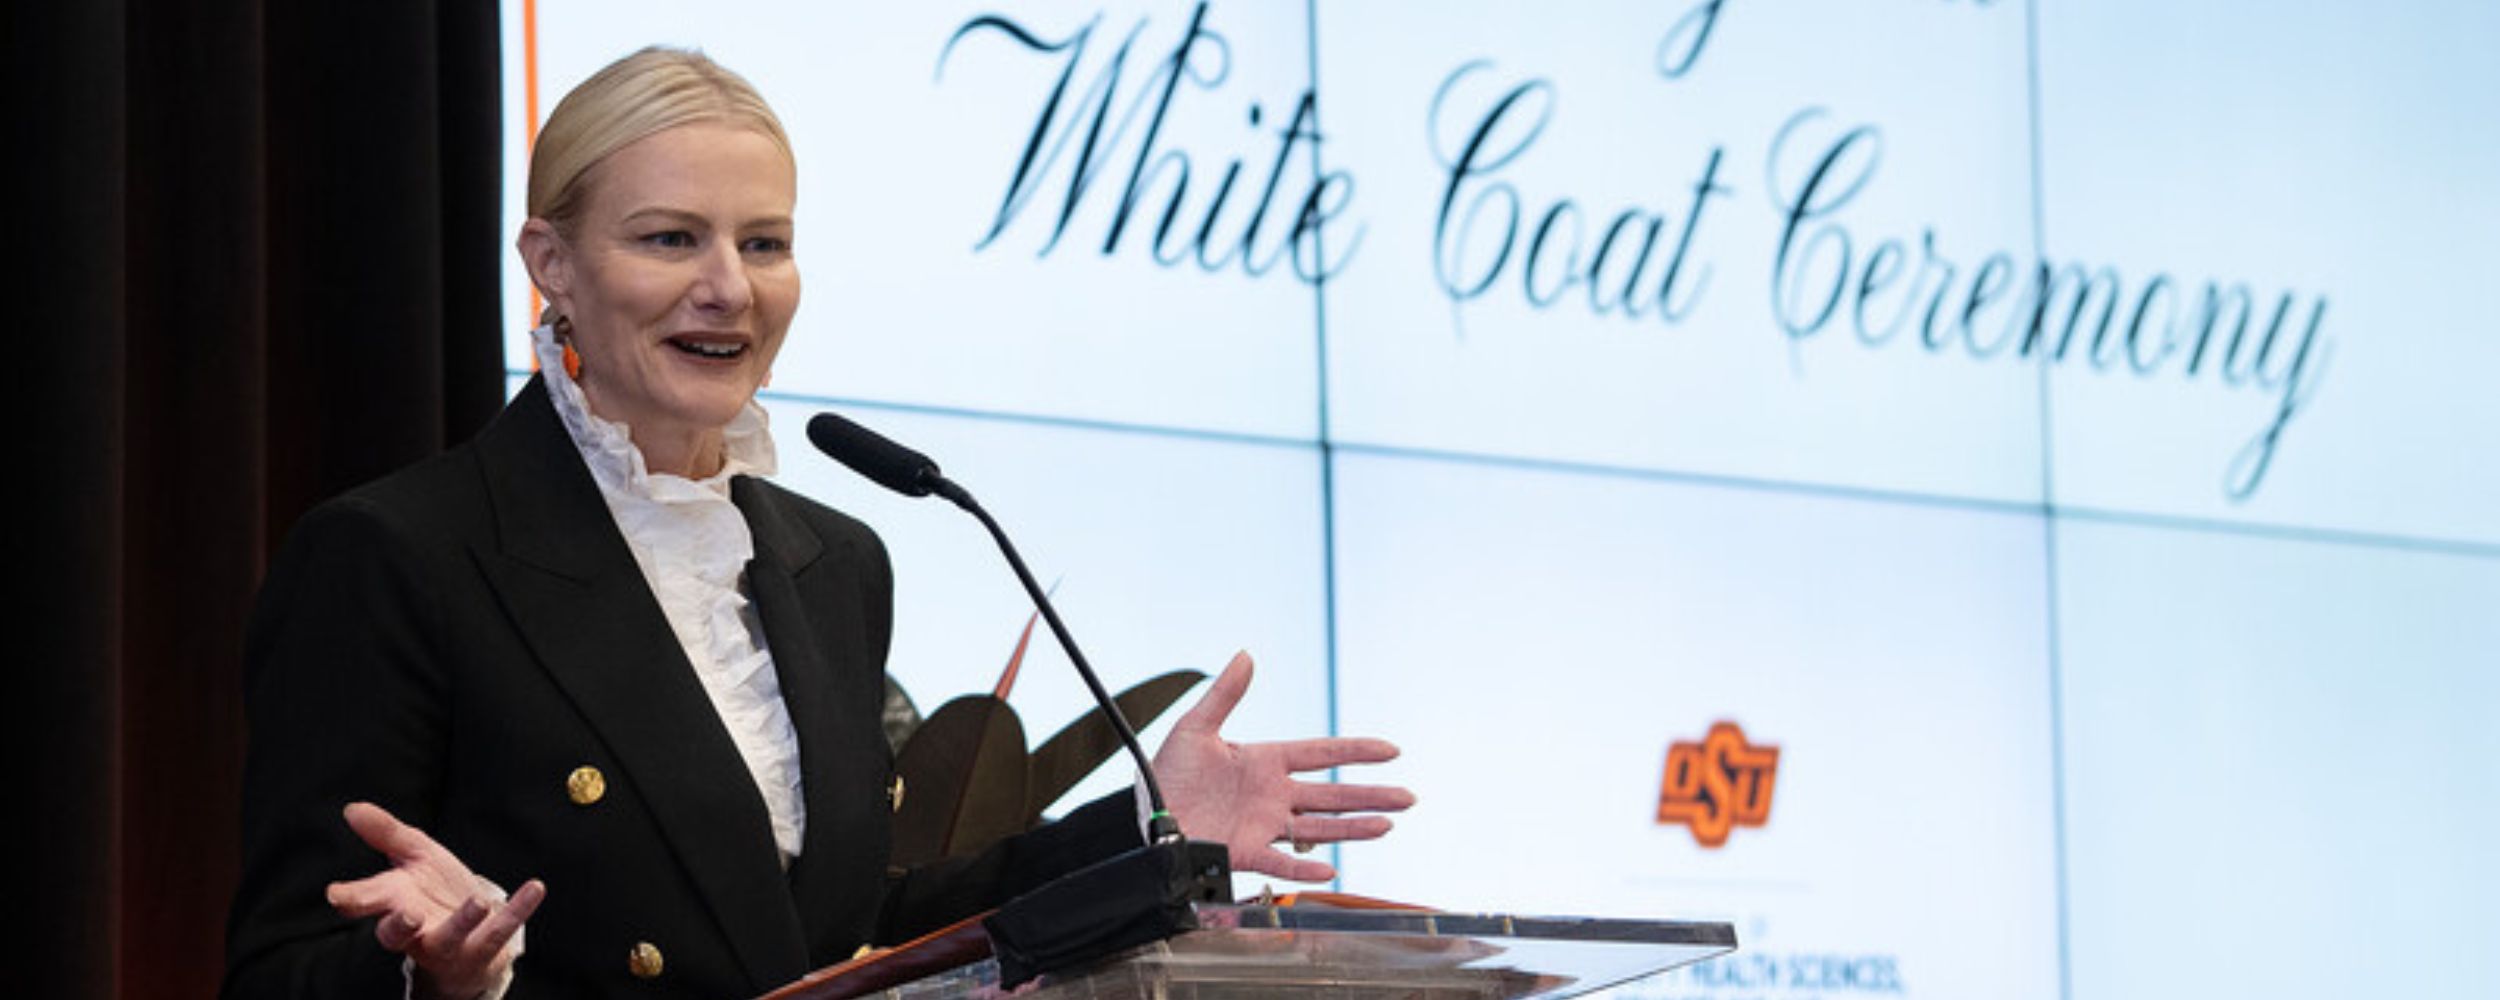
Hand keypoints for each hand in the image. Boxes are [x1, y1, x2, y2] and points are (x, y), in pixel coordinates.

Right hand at [325, 802, 545, 999]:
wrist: (471, 934)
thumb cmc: (434, 894)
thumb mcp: (413, 857)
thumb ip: (385, 834)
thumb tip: (352, 809)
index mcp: (393, 905)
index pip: (365, 903)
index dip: (350, 900)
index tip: (336, 895)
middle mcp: (416, 930)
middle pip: (397, 933)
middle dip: (397, 926)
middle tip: (403, 914)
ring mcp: (451, 942)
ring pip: (449, 937)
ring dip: (462, 922)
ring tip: (477, 902)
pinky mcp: (484, 947)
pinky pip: (502, 929)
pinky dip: (519, 910)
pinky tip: (535, 887)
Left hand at [1151, 652, 1415, 881]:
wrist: (1143, 815)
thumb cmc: (1166, 773)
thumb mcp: (1195, 728)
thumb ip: (1225, 694)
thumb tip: (1246, 655)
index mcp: (1265, 761)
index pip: (1321, 754)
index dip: (1356, 752)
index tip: (1391, 750)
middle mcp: (1273, 795)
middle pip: (1333, 795)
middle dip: (1371, 795)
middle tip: (1408, 798)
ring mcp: (1264, 825)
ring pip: (1320, 828)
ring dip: (1354, 828)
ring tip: (1387, 825)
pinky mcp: (1246, 853)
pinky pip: (1282, 863)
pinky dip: (1305, 868)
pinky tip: (1332, 868)